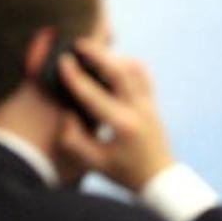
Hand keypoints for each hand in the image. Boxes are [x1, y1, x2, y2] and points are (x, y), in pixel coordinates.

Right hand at [56, 39, 174, 191]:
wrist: (158, 177)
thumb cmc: (124, 172)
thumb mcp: (95, 164)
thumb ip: (75, 140)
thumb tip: (66, 114)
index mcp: (122, 125)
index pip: (95, 95)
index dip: (76, 76)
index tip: (63, 61)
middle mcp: (138, 109)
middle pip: (120, 71)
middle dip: (98, 54)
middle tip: (79, 43)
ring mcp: (149, 103)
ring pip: (134, 68)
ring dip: (113, 57)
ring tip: (93, 52)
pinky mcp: (152, 101)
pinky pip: (142, 74)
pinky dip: (127, 63)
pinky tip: (113, 63)